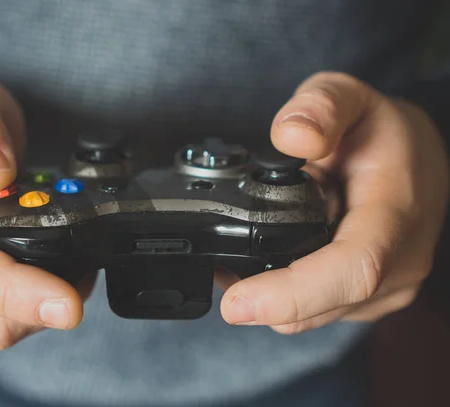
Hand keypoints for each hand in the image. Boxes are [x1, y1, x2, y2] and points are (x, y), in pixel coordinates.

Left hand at [220, 72, 449, 332]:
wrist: (417, 161)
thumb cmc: (382, 132)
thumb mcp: (352, 97)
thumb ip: (321, 106)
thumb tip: (291, 137)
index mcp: (395, 214)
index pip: (351, 270)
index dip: (291, 294)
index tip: (235, 304)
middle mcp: (399, 262)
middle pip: (322, 306)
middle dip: (261, 302)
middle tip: (215, 275)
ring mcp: (389, 285)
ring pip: (316, 316)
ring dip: (270, 303)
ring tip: (232, 267)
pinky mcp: (373, 296)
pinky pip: (321, 312)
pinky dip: (286, 299)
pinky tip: (264, 270)